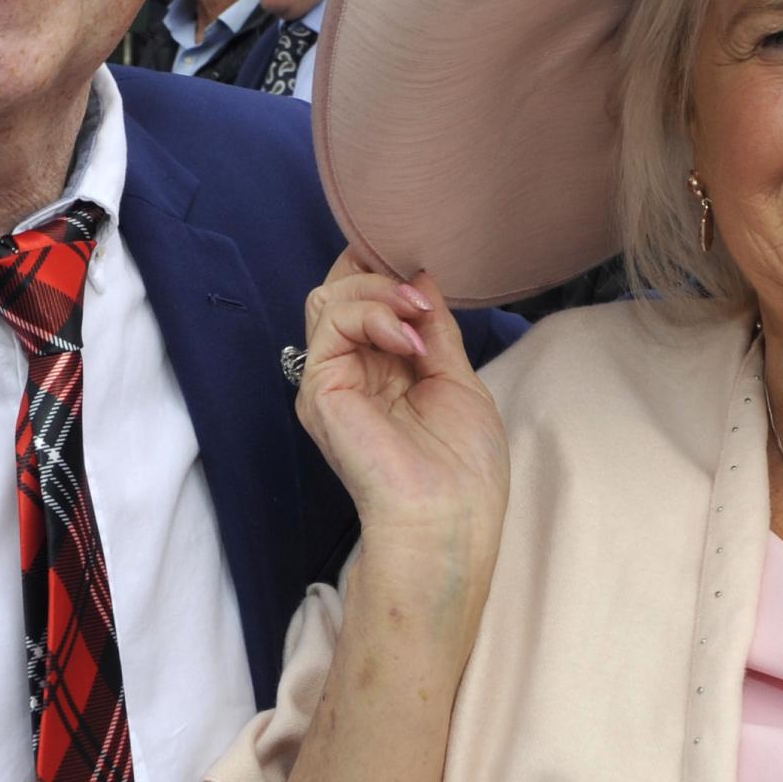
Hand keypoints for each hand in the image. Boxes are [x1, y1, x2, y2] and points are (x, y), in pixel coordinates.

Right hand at [296, 256, 508, 617]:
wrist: (448, 518)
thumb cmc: (463, 467)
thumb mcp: (456, 378)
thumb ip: (433, 327)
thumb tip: (420, 276)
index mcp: (381, 370)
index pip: (364, 300)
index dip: (384, 271)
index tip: (421, 262)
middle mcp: (350, 371)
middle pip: (339, 289)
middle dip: (379, 271)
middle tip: (419, 291)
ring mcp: (331, 379)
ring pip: (329, 297)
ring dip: (379, 291)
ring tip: (417, 315)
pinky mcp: (319, 390)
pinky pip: (331, 323)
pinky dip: (372, 314)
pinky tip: (407, 341)